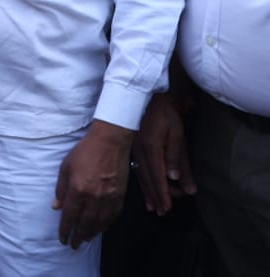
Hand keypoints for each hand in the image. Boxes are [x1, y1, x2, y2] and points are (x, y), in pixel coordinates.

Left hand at [52, 119, 133, 248]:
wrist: (110, 142)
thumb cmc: (84, 152)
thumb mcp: (65, 168)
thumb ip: (61, 189)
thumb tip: (57, 207)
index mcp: (78, 189)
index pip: (70, 216)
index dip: (65, 229)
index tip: (62, 238)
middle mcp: (94, 197)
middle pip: (85, 223)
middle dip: (78, 236)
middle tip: (74, 245)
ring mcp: (109, 198)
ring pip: (100, 223)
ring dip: (92, 233)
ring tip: (86, 239)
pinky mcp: (121, 196)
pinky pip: (113, 216)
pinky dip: (106, 224)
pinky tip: (101, 228)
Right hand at [133, 93, 195, 214]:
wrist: (144, 97)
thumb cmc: (165, 113)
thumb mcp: (176, 132)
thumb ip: (176, 156)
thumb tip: (175, 178)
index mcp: (151, 148)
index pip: (158, 175)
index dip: (163, 193)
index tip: (167, 208)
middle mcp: (140, 152)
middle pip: (149, 178)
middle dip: (156, 196)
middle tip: (162, 213)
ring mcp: (133, 150)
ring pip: (141, 175)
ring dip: (148, 192)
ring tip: (153, 207)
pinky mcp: (132, 148)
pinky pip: (136, 169)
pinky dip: (141, 182)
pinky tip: (144, 190)